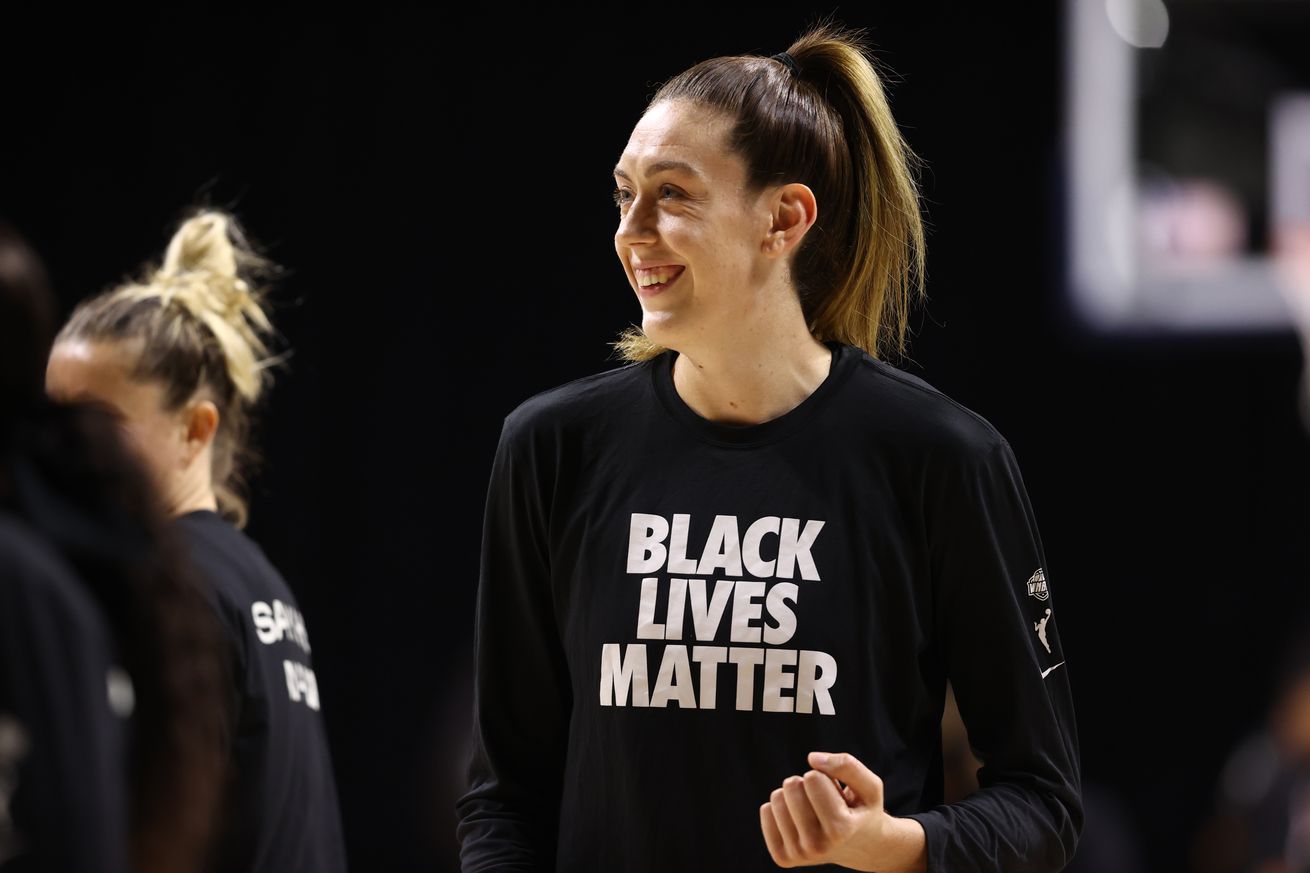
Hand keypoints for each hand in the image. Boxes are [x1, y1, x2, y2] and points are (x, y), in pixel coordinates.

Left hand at [759, 751, 925, 871]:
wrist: (862, 849)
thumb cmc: (862, 811)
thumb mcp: (870, 787)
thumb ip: (847, 766)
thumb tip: (812, 758)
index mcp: (840, 829)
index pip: (811, 778)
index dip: (824, 777)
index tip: (837, 794)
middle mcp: (817, 846)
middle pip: (791, 786)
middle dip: (806, 784)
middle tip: (824, 802)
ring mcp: (797, 854)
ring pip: (776, 798)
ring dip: (794, 797)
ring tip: (815, 812)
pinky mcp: (782, 857)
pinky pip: (766, 811)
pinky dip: (781, 808)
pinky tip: (801, 821)